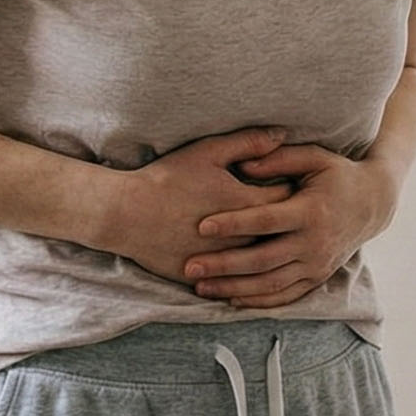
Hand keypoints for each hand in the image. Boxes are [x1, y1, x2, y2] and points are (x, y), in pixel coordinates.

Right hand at [92, 127, 296, 284]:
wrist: (125, 214)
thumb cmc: (166, 179)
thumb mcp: (208, 152)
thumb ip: (248, 143)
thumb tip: (283, 135)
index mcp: (247, 206)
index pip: (288, 200)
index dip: (290, 190)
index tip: (287, 184)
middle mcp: (241, 239)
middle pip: (279, 233)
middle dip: (284, 223)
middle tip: (285, 214)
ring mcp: (223, 263)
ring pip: (259, 261)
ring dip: (265, 249)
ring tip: (265, 235)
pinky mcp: (205, 279)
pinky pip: (233, 281)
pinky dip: (241, 272)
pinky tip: (243, 262)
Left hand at [182, 144, 397, 308]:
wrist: (373, 203)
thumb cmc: (338, 174)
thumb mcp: (313, 157)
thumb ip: (278, 159)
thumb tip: (242, 164)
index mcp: (311, 211)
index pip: (265, 221)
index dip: (233, 224)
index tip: (201, 226)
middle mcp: (315, 242)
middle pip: (262, 259)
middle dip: (224, 265)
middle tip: (190, 267)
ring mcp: (317, 264)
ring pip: (270, 284)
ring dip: (234, 289)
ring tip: (201, 288)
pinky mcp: (317, 277)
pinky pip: (285, 296)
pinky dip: (257, 301)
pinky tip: (231, 299)